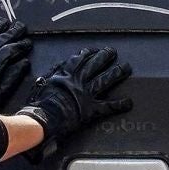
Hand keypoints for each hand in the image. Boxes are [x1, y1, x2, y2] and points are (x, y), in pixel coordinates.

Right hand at [18, 48, 133, 153]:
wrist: (43, 119)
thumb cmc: (39, 104)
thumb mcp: (42, 83)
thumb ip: (53, 73)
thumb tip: (60, 66)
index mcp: (66, 74)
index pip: (80, 59)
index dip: (89, 53)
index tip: (93, 50)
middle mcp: (79, 82)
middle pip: (96, 65)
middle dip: (106, 56)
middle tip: (113, 52)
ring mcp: (86, 95)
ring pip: (105, 80)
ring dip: (117, 72)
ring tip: (125, 67)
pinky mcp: (91, 110)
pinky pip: (108, 106)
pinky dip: (119, 104)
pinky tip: (129, 102)